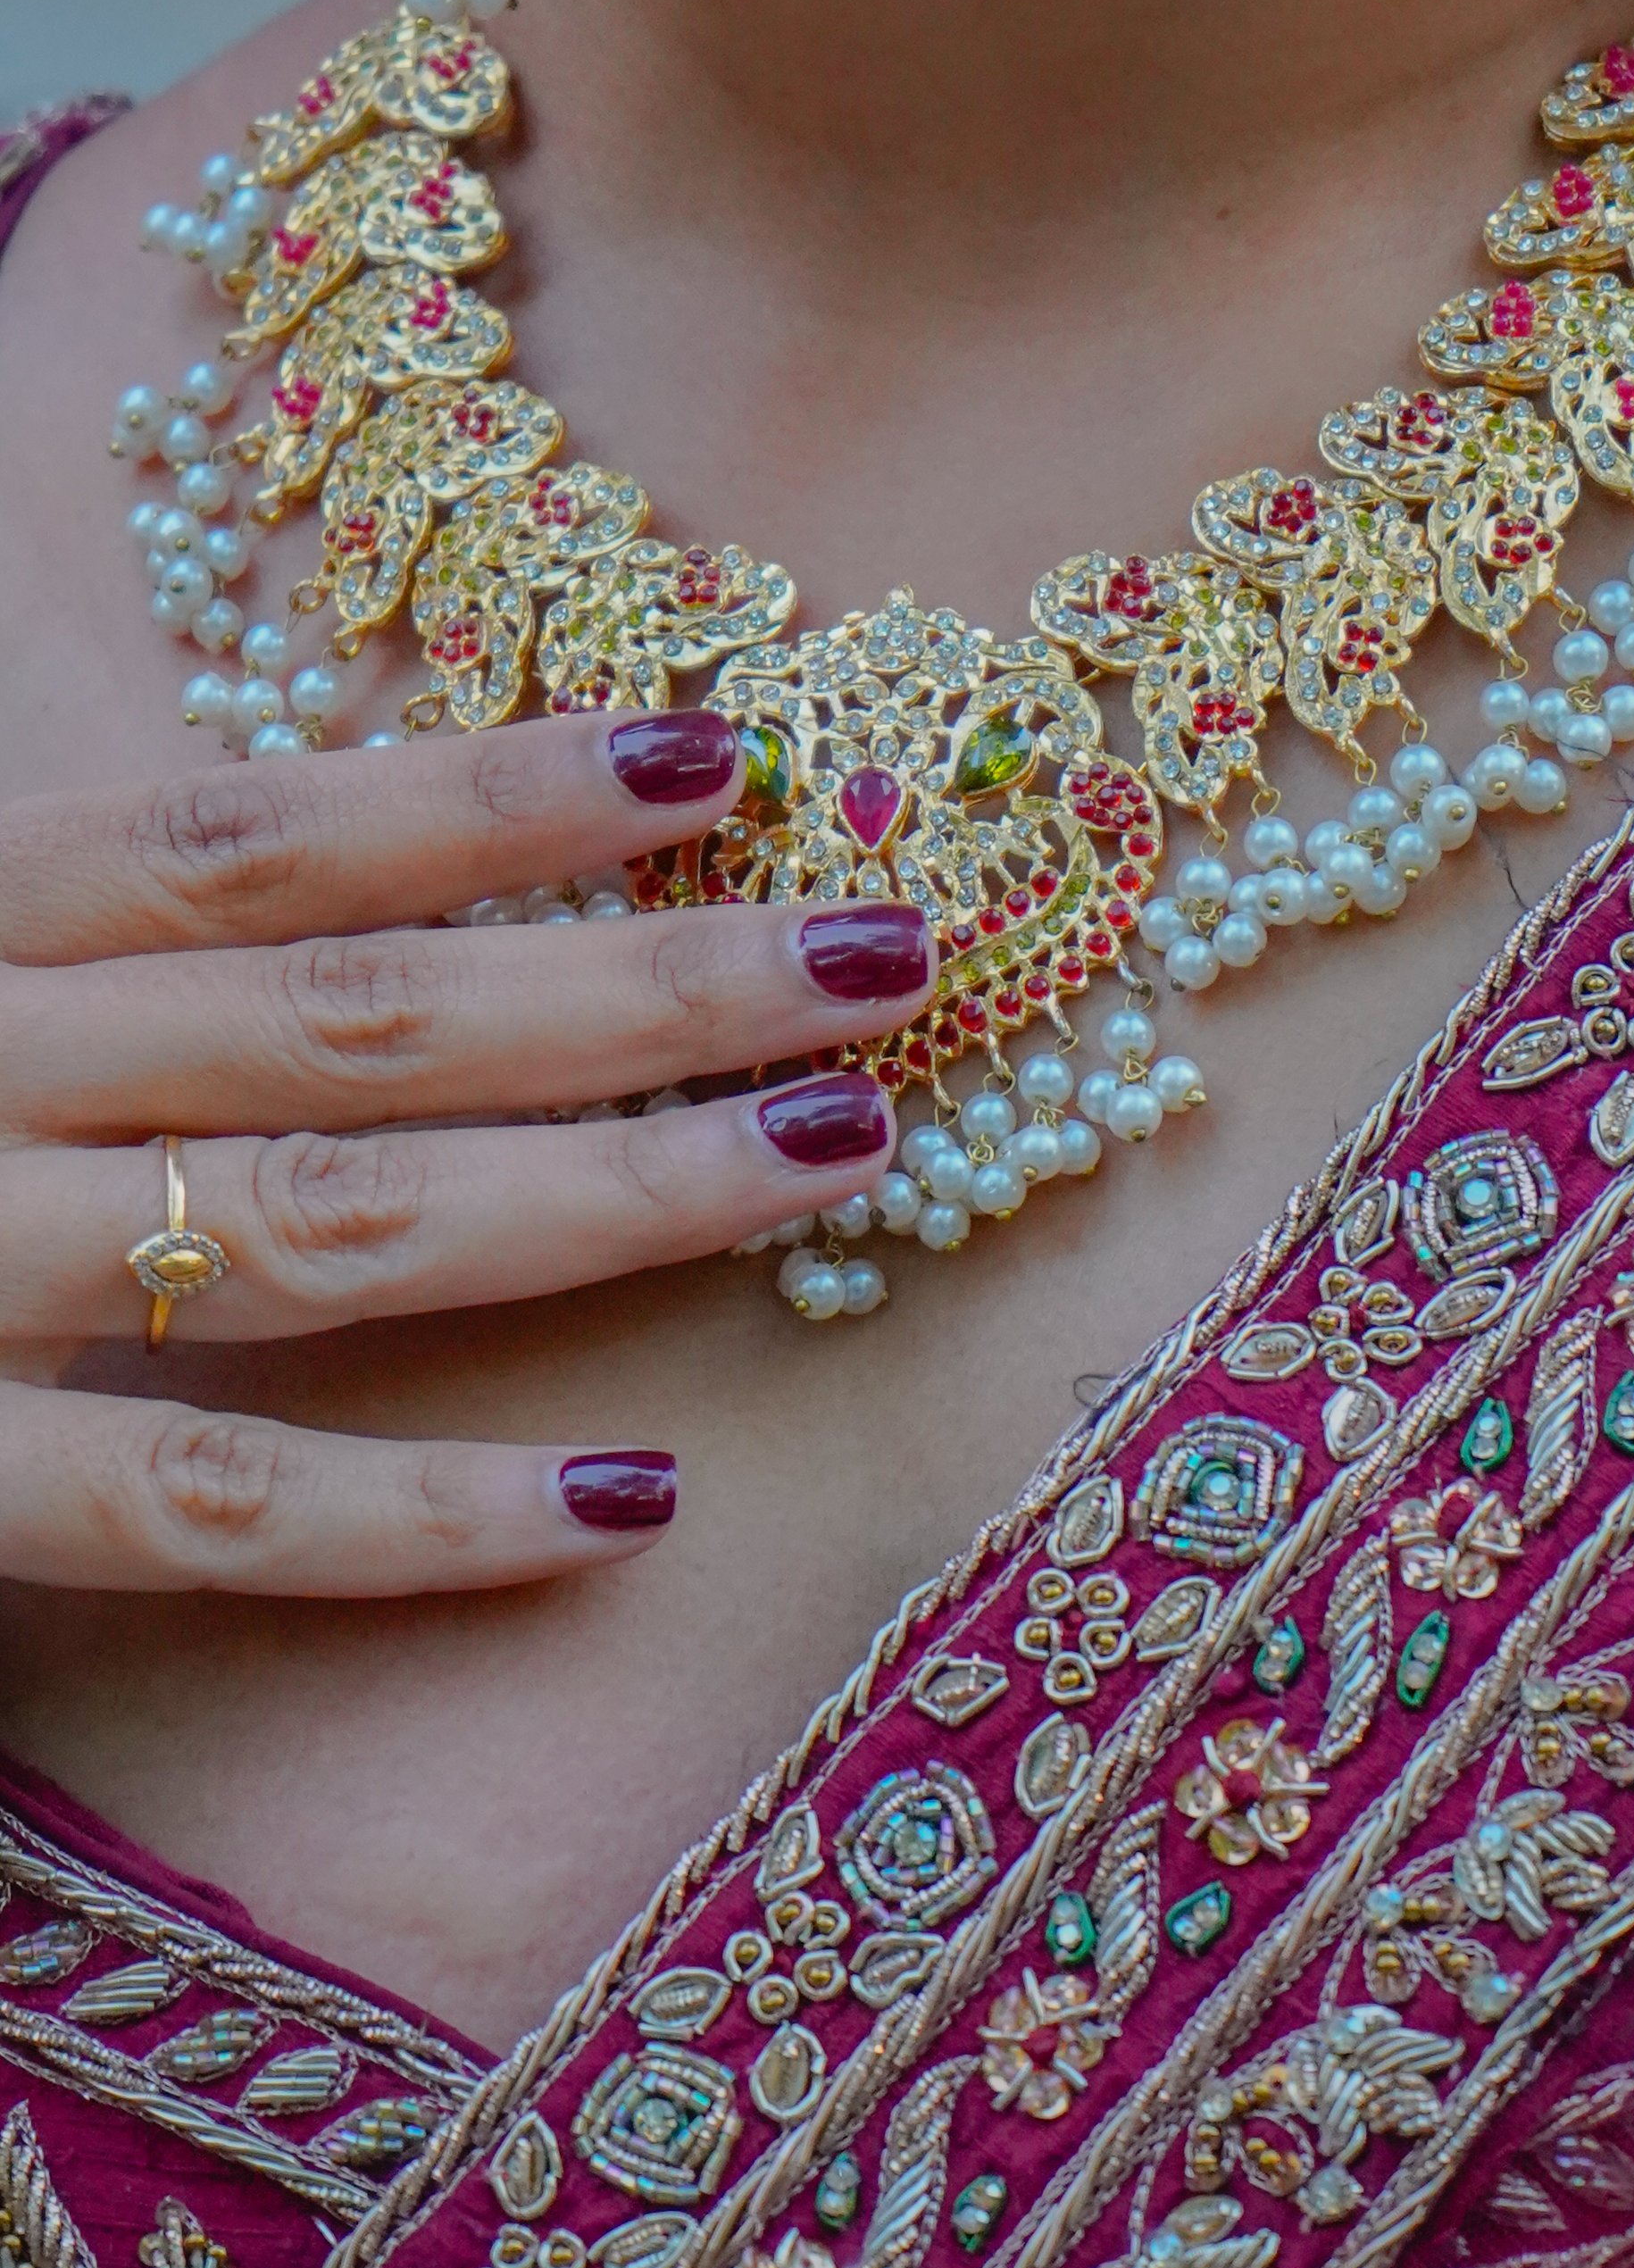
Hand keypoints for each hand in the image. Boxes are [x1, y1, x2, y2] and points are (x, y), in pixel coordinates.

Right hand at [0, 710, 931, 1596]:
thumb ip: (118, 956)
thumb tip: (381, 890)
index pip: (249, 843)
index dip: (481, 795)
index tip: (711, 759)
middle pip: (347, 1016)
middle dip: (637, 987)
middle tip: (882, 954)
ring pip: (322, 1226)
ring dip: (602, 1194)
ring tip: (833, 1148)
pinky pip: (205, 1504)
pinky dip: (417, 1508)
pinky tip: (634, 1492)